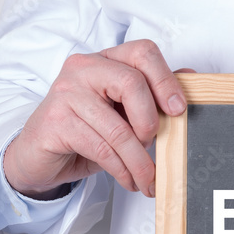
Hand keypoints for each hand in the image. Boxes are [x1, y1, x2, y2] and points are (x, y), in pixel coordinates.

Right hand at [3, 39, 187, 199]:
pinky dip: (122, 169)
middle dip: (150, 122)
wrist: (42, 155)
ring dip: (139, 160)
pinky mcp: (56, 122)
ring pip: (118, 128)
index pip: (143, 53)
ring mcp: (65, 92)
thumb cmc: (87, 129)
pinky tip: (129, 180)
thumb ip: (152, 94)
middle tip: (155, 144)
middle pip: (131, 83)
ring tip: (147, 178)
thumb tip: (191, 78)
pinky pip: (101, 148)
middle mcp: (83, 68)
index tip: (178, 109)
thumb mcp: (124, 111)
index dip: (165, 80)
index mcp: (106, 59)